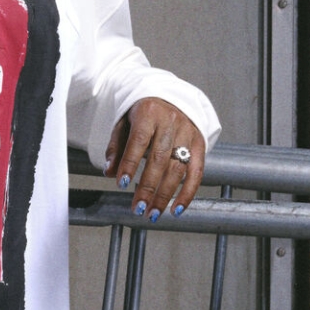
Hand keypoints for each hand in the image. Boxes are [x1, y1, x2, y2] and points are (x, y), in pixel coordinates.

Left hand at [104, 98, 206, 221]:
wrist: (170, 96)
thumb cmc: (144, 112)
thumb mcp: (124, 122)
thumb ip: (116, 146)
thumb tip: (109, 172)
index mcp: (149, 113)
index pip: (139, 140)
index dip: (130, 163)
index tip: (122, 183)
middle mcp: (171, 122)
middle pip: (159, 158)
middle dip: (148, 187)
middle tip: (138, 207)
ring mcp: (187, 133)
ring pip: (178, 168)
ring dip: (165, 195)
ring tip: (153, 212)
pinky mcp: (200, 143)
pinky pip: (196, 172)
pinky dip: (187, 193)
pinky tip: (176, 209)